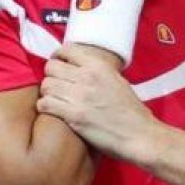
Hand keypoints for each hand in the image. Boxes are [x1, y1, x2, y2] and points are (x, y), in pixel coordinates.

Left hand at [37, 44, 163, 164]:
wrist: (139, 134)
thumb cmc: (132, 111)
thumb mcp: (118, 81)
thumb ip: (98, 73)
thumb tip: (81, 69)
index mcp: (100, 66)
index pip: (67, 49)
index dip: (58, 56)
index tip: (58, 63)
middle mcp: (88, 77)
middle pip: (52, 67)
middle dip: (51, 76)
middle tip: (56, 85)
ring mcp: (79, 96)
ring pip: (46, 85)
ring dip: (47, 92)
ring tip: (54, 99)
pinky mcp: (73, 116)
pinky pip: (45, 104)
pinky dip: (45, 107)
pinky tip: (52, 110)